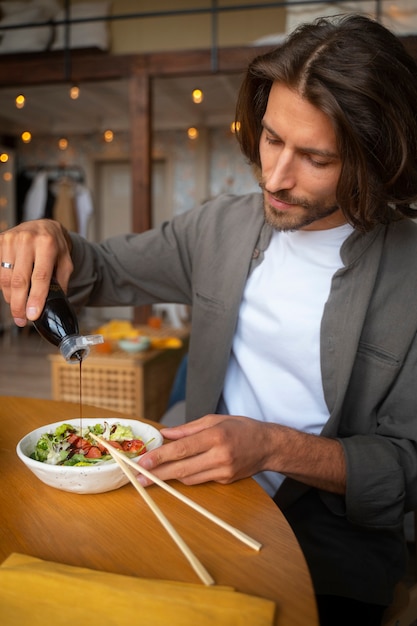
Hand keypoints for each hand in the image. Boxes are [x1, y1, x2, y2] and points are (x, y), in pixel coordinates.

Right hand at [0, 219, 72, 325]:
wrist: (44, 226)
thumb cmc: (55, 246)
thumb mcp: (65, 263)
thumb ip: (60, 283)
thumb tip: (52, 306)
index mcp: (47, 244)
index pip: (40, 277)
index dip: (35, 298)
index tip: (32, 315)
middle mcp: (27, 239)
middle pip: (19, 280)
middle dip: (19, 304)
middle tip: (22, 319)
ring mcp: (10, 239)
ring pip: (6, 278)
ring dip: (11, 297)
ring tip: (18, 308)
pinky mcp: (0, 242)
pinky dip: (5, 286)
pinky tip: (12, 293)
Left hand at [137, 413, 272, 485]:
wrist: (268, 446)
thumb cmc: (241, 428)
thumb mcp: (215, 420)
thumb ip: (188, 429)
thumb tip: (165, 434)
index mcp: (216, 436)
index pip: (182, 448)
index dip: (160, 456)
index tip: (143, 461)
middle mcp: (220, 455)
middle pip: (182, 468)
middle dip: (157, 474)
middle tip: (138, 477)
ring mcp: (223, 471)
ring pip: (189, 478)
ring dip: (169, 476)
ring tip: (151, 474)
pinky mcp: (225, 481)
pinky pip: (199, 480)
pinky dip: (186, 475)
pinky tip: (176, 471)